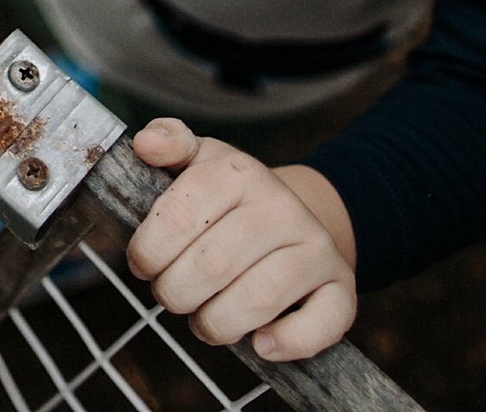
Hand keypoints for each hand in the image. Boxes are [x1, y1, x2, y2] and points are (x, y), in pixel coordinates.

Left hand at [127, 120, 358, 362]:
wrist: (294, 219)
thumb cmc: (228, 202)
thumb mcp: (198, 162)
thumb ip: (168, 143)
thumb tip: (147, 142)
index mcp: (238, 173)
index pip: (179, 217)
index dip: (148, 252)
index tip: (144, 264)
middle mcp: (282, 207)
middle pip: (212, 265)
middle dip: (176, 293)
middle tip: (173, 294)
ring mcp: (316, 247)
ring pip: (259, 298)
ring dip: (216, 323)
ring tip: (206, 320)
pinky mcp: (341, 288)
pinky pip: (321, 322)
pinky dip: (286, 342)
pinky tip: (261, 341)